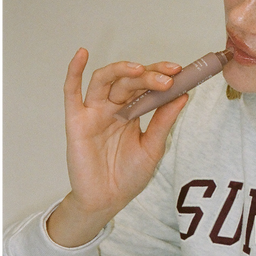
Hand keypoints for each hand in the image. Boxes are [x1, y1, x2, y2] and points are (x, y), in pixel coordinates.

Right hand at [47, 49, 188, 245]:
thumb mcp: (153, 147)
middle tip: (168, 78)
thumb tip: (184, 95)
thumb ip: (164, 121)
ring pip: (105, 80)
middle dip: (149, 76)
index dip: (161, 76)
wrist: (108, 201)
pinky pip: (71, 93)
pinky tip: (82, 54)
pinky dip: (74, 72)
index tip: (181, 72)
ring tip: (141, 70)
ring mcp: (94, 112)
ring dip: (122, 71)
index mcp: (132, 112)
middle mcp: (113, 108)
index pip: (146, 86)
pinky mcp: (77, 121)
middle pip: (129, 81)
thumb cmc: (129, 176)